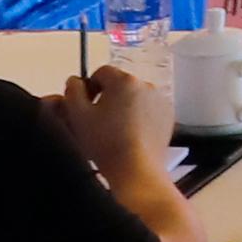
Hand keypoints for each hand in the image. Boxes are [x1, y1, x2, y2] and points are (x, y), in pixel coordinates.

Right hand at [50, 56, 169, 177]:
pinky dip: (140, 117)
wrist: (136, 169)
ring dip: (124, 107)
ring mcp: (160, 101)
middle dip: (108, 98)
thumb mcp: (78, 115)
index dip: (90, 88)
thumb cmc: (106, 142)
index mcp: (124, 80)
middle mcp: (146, 85)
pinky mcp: (168, 117)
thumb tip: (75, 81)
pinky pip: (148, 110)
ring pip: (135, 98)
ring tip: (115, 130)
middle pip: (120, 85)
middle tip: (99, 121)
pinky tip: (130, 135)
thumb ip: (73, 91)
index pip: (101, 72)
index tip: (86, 106)